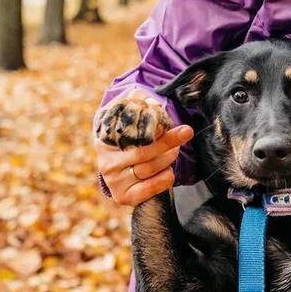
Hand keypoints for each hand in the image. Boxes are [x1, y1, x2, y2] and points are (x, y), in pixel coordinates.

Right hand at [95, 91, 193, 205]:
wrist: (125, 177)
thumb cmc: (132, 144)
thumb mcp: (130, 122)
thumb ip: (135, 104)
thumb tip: (143, 95)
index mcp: (104, 139)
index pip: (130, 130)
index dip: (152, 124)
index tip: (170, 120)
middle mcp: (106, 161)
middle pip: (143, 151)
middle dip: (168, 141)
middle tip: (186, 132)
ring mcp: (113, 181)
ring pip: (150, 168)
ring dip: (168, 158)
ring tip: (174, 151)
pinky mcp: (123, 197)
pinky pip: (152, 186)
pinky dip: (166, 177)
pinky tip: (168, 171)